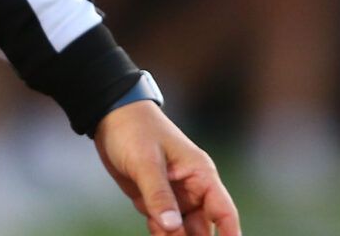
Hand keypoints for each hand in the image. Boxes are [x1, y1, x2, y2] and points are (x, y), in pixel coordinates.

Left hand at [92, 101, 240, 235]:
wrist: (108, 117)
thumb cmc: (134, 129)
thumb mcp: (145, 161)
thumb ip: (158, 194)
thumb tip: (172, 227)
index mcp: (200, 175)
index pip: (224, 212)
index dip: (231, 235)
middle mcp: (191, 189)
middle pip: (202, 228)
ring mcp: (173, 196)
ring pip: (181, 231)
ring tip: (162, 235)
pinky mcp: (154, 200)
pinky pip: (162, 227)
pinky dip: (160, 234)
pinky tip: (154, 233)